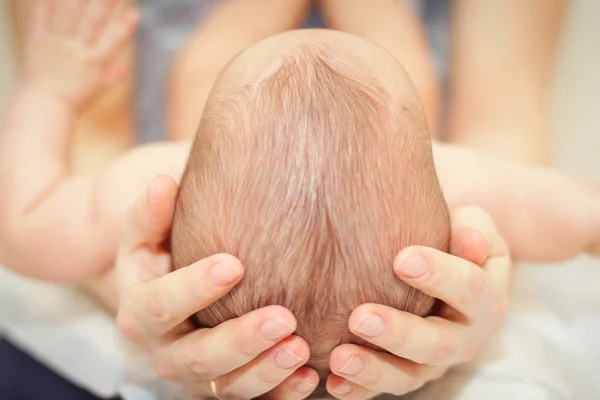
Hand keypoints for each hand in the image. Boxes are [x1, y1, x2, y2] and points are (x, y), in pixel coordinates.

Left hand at [24, 0, 137, 106]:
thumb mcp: (98, 90)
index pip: (114, 43)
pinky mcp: (39, 41)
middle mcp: (78, 51)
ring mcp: (58, 44)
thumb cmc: (74, 100)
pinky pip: (42, 18)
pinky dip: (45, 4)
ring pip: (69, 15)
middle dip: (105, 4)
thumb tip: (126, 67)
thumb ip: (112, 76)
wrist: (46, 104)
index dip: (126, 28)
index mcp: (95, 63)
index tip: (135, 14)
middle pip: (94, 21)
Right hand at [115, 176, 319, 398]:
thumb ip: (151, 213)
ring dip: (266, 371)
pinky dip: (281, 394)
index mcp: (141, 310)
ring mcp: (197, 376)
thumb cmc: (164, 253)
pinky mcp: (226, 386)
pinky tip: (310, 377)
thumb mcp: (147, 233)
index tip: (234, 264)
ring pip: (227, 387)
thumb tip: (164, 183)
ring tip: (302, 348)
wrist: (172, 291)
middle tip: (283, 316)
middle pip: (197, 356)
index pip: (160, 305)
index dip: (194, 287)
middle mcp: (165, 351)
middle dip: (240, 340)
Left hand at [326, 206, 510, 398]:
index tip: (402, 259)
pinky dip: (359, 389)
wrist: (442, 261)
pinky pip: (383, 387)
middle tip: (360, 318)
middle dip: (399, 334)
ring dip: (374, 369)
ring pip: (409, 374)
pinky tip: (332, 382)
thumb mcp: (471, 224)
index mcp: (486, 299)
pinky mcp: (405, 371)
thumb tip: (471, 241)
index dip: (440, 276)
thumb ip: (472, 229)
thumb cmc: (452, 237)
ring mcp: (434, 361)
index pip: (470, 289)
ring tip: (340, 358)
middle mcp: (465, 337)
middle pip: (438, 344)